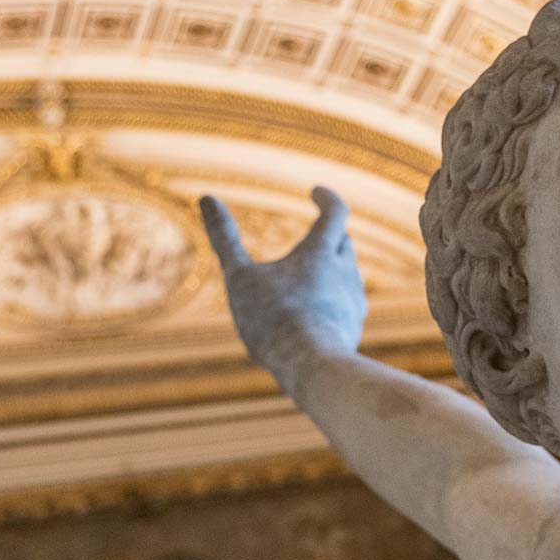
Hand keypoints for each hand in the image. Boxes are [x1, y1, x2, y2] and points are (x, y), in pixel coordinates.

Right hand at [200, 187, 366, 394]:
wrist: (311, 368)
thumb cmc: (273, 319)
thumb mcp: (239, 277)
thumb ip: (224, 238)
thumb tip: (205, 198)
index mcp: (319, 253)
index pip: (335, 212)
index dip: (327, 198)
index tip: (316, 191)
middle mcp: (344, 273)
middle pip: (344, 243)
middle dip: (330, 235)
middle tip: (317, 235)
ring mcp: (353, 302)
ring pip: (347, 276)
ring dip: (332, 270)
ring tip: (312, 278)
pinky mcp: (353, 329)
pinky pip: (346, 307)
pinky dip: (333, 302)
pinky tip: (319, 315)